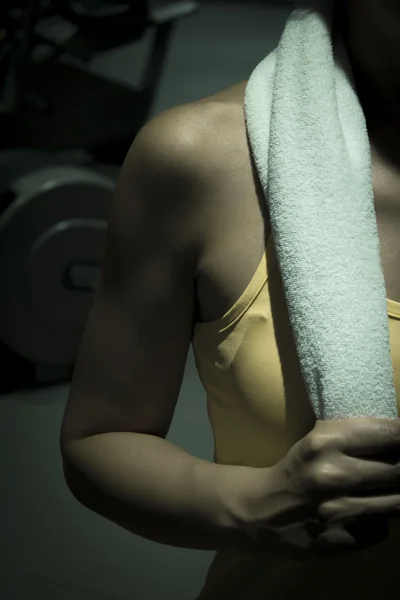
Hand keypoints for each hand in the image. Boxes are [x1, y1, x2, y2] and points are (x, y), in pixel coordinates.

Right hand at [241, 417, 399, 560]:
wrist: (261, 511)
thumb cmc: (297, 469)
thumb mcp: (319, 441)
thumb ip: (358, 438)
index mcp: (325, 441)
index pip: (390, 434)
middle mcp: (333, 474)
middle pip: (399, 471)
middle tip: (395, 469)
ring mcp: (337, 511)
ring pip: (398, 503)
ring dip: (396, 496)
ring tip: (382, 489)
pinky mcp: (340, 540)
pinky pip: (382, 528)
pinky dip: (379, 520)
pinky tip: (363, 513)